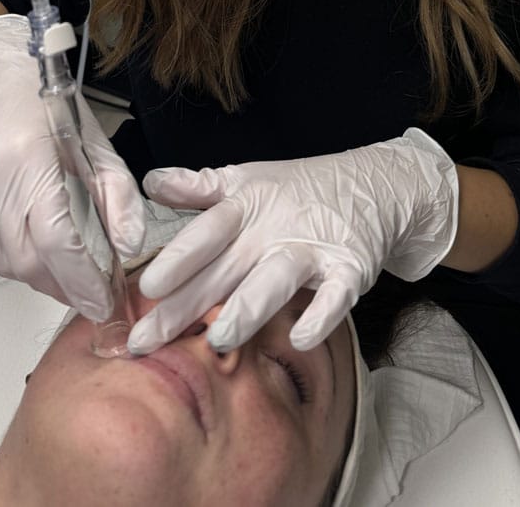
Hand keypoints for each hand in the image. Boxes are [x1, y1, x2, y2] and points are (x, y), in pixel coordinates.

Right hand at [0, 14, 145, 319]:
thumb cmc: (48, 105)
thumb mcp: (97, 145)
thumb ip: (118, 196)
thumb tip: (128, 246)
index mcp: (28, 158)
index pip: (57, 239)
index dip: (82, 279)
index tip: (104, 302)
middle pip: (28, 259)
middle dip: (64, 284)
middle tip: (92, 290)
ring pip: (4, 262)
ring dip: (40, 276)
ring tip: (67, 272)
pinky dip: (15, 262)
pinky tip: (36, 253)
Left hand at [128, 129, 457, 354]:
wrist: (373, 184)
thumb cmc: (296, 190)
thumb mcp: (245, 180)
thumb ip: (197, 188)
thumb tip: (150, 182)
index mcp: (246, 205)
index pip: (207, 232)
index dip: (179, 259)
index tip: (146, 287)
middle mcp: (275, 227)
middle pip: (228, 267)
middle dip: (188, 304)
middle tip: (149, 338)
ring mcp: (313, 249)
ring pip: (276, 280)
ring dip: (248, 309)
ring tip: (218, 339)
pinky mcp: (350, 269)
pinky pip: (335, 296)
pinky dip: (320, 315)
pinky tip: (299, 338)